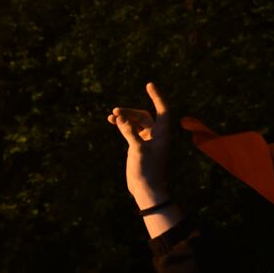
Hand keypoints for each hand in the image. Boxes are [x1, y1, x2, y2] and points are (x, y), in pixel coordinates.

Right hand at [107, 82, 170, 209]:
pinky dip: (123, 125)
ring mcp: (148, 140)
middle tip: (115, 112)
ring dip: (125, 118)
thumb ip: (129, 133)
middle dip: (130, 112)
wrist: (145, 188)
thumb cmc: (146, 170)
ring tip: (111, 116)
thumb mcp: (137, 150)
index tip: (149, 85)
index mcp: (162, 133)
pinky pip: (131, 130)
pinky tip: (112, 122)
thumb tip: (120, 118)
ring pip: (136, 122)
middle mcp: (157, 134)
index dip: (157, 96)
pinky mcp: (139, 145)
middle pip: (144, 115)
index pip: (162, 109)